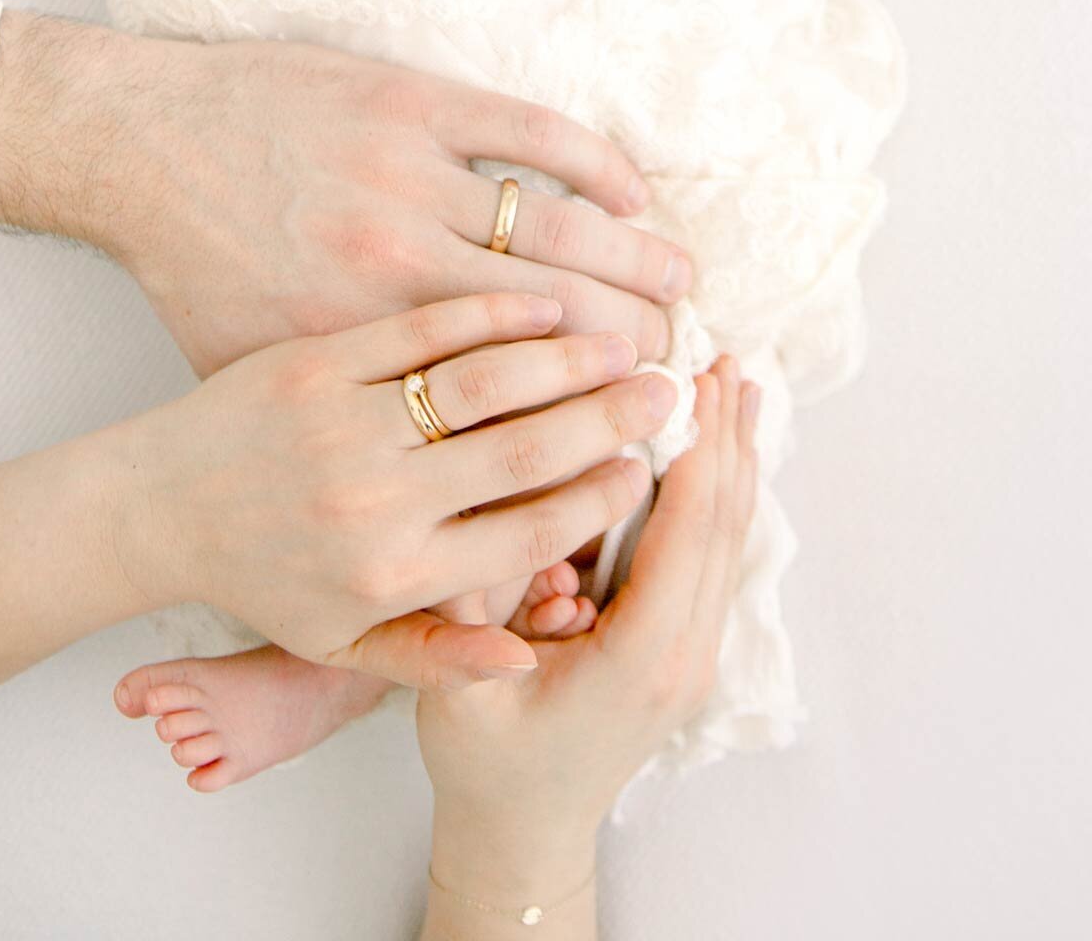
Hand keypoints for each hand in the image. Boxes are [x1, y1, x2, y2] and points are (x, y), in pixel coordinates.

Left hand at [0, 19, 691, 376]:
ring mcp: (407, 182)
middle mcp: (395, 278)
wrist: (140, 150)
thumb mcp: (262, 392)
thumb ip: (346, 436)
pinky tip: (630, 199)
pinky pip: (535, 138)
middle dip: (643, 352)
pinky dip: (597, 169)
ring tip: (683, 286)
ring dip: (641, 263)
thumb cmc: (201, 279)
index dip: (601, 436)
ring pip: (564, 234)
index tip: (645, 438)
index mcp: (362, 366)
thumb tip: (452, 556)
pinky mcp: (412, 103)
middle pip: (567, 329)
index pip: (524, 419)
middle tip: (681, 361)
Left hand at [112, 290, 677, 688]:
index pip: (532, 532)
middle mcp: (375, 498)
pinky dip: (494, 309)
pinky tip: (545, 299)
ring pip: (487, 379)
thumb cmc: (261, 578)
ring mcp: (344, 421)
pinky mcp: (315, 359)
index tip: (651, 465)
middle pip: (528, 449)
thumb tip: (529, 652)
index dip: (604, 496)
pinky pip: (423, 327)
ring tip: (625, 338)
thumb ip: (438, 656)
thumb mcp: (340, 646)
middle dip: (613, 418)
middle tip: (666, 389)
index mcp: (393, 574)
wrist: (151, 506)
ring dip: (571, 355)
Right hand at [416, 356, 758, 921]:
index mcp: (640, 657)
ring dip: (735, 459)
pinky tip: (720, 452)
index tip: (693, 379)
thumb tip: (498, 517)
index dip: (698, 451)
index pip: (688, 533)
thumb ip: (475, 605)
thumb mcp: (459, 690)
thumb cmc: (487, 766)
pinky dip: (721, 494)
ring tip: (734, 385)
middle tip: (721, 357)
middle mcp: (683, 654)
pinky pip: (714, 556)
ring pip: (729, 538)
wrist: (523, 836)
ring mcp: (692, 655)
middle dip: (726, 436)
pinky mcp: (683, 649)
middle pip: (724, 525)